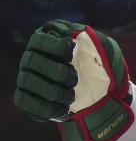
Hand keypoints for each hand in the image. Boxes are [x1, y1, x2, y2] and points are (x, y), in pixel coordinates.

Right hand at [14, 21, 132, 140]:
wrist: (100, 97)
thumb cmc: (99, 70)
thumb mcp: (105, 53)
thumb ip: (97, 41)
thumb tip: (80, 31)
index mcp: (47, 42)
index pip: (40, 39)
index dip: (55, 45)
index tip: (72, 51)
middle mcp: (31, 58)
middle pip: (32, 60)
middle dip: (57, 72)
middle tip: (75, 79)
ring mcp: (27, 77)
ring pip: (27, 81)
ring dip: (53, 91)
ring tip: (71, 97)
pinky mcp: (28, 97)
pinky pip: (25, 101)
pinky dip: (45, 107)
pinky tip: (64, 109)